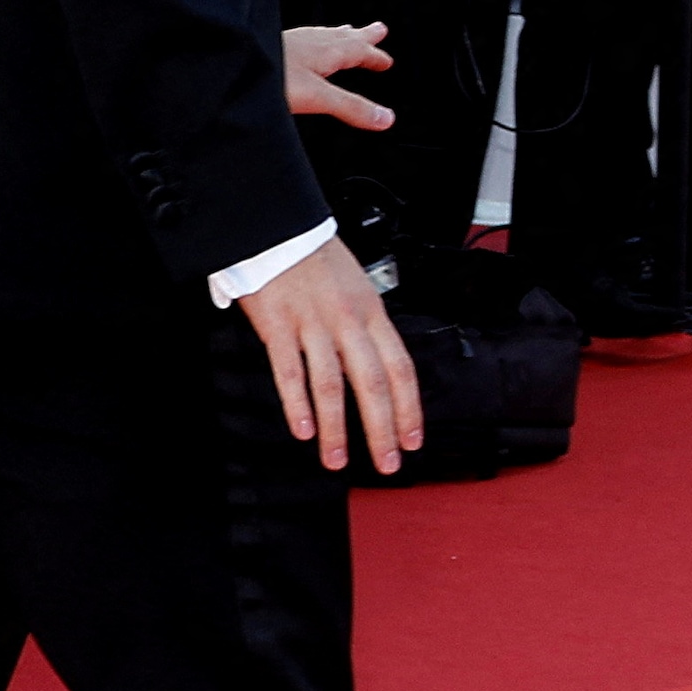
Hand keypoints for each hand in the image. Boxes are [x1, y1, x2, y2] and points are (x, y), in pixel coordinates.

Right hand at [236, 243, 420, 472]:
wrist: (279, 227)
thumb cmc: (317, 259)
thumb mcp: (358, 288)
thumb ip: (368, 329)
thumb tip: (379, 370)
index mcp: (373, 313)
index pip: (401, 369)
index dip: (409, 409)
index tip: (412, 440)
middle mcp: (348, 321)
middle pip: (373, 383)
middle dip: (382, 429)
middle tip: (386, 463)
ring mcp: (313, 324)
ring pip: (332, 385)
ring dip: (336, 428)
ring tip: (336, 459)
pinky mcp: (278, 326)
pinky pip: (290, 372)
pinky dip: (297, 404)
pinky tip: (303, 430)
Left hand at [281, 22, 397, 129]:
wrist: (227, 66)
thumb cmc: (270, 76)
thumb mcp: (316, 98)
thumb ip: (350, 107)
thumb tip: (386, 118)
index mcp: (326, 52)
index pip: (359, 51)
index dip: (375, 57)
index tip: (387, 61)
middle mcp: (310, 42)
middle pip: (344, 37)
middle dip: (363, 36)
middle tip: (379, 29)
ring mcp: (291, 42)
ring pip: (323, 36)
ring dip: (340, 35)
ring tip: (346, 31)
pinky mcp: (272, 45)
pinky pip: (304, 39)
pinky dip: (314, 39)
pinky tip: (303, 44)